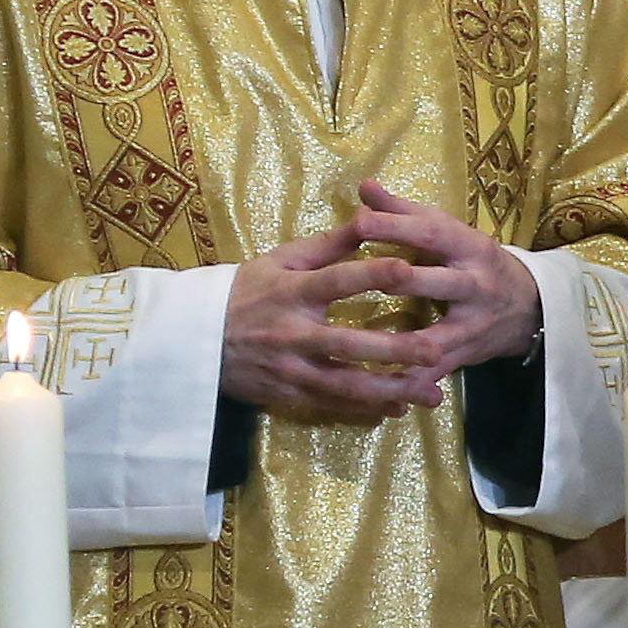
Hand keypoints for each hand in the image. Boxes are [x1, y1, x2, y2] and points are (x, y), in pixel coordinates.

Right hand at [221, 220, 445, 421]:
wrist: (192, 341)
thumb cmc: (242, 293)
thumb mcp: (278, 261)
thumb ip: (327, 246)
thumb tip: (369, 217)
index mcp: (293, 293)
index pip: (336, 281)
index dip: (372, 274)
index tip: (408, 269)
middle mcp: (294, 334)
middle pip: (349, 344)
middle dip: (395, 350)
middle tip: (435, 350)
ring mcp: (291, 369)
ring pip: (346, 385)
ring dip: (390, 391)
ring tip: (430, 393)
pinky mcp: (288, 395)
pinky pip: (332, 406)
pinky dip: (366, 410)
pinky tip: (398, 408)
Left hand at [351, 179, 543, 379]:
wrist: (529, 306)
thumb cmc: (473, 261)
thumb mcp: (448, 232)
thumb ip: (404, 212)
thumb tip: (364, 186)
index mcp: (470, 248)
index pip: (433, 234)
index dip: (397, 228)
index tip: (359, 221)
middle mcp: (476, 285)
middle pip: (439, 282)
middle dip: (404, 280)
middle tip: (363, 275)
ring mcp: (473, 324)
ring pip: (438, 334)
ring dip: (407, 341)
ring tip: (369, 344)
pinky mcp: (467, 354)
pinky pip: (436, 369)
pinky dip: (412, 380)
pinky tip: (382, 387)